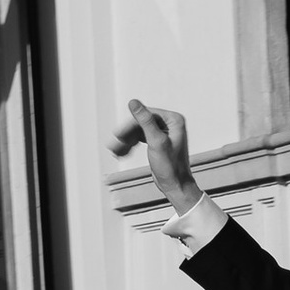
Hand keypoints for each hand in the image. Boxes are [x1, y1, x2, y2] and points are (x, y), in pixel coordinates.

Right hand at [108, 97, 200, 223]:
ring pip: (139, 132)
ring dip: (126, 141)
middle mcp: (170, 123)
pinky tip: (121, 153)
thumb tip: (133, 102)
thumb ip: (144, 121)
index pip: (146, 115)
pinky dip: (131, 145)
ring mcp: (164, 132)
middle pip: (141, 123)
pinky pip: (140, 138)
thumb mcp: (156, 142)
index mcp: (174, 120)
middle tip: (113, 147)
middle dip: (127, 136)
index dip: (130, 126)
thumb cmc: (170, 167)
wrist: (176, 186)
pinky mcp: (158, 141)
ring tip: (115, 151)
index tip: (118, 136)